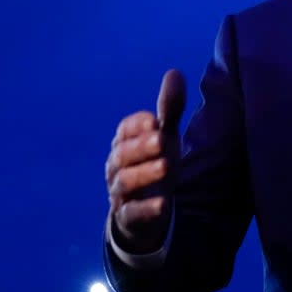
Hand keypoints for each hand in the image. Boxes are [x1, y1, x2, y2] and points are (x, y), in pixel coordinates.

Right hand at [106, 69, 185, 252]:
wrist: (144, 212)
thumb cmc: (154, 165)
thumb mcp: (164, 137)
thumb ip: (169, 109)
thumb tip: (175, 72)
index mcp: (124, 144)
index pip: (124, 131)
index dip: (137, 125)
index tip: (155, 120)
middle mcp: (117, 167)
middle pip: (122, 155)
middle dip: (142, 146)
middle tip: (163, 139)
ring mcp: (121, 194)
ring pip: (125, 182)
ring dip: (145, 173)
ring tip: (167, 166)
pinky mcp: (129, 219)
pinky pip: (132, 214)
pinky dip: (146, 209)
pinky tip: (162, 205)